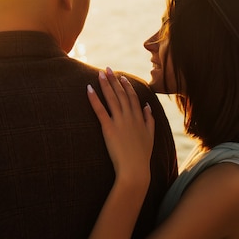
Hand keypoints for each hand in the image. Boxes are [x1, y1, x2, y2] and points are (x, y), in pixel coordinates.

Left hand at [87, 67, 154, 184]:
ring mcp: (119, 121)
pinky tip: (88, 89)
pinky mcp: (108, 128)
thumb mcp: (150, 135)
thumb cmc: (142, 155)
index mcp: (139, 117)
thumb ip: (149, 119)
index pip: (132, 96)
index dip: (126, 85)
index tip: (121, 77)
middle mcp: (130, 116)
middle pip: (121, 94)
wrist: (135, 169)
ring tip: (99, 73)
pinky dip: (94, 99)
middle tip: (107, 69)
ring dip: (105, 84)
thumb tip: (147, 106)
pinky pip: (100, 110)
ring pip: (112, 98)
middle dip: (114, 80)